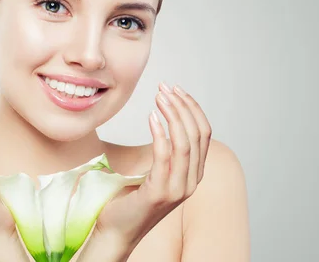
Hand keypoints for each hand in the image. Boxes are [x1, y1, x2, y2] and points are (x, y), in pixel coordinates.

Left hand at [88, 83, 211, 255]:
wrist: (115, 231)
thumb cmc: (129, 199)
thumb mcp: (154, 172)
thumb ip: (165, 153)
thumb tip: (162, 121)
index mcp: (193, 174)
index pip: (203, 134)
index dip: (193, 108)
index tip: (176, 90)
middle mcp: (191, 181)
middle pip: (198, 134)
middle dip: (183, 106)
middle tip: (165, 88)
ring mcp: (178, 189)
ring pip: (185, 142)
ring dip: (173, 114)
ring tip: (159, 96)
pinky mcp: (160, 193)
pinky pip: (165, 156)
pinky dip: (160, 132)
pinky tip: (151, 116)